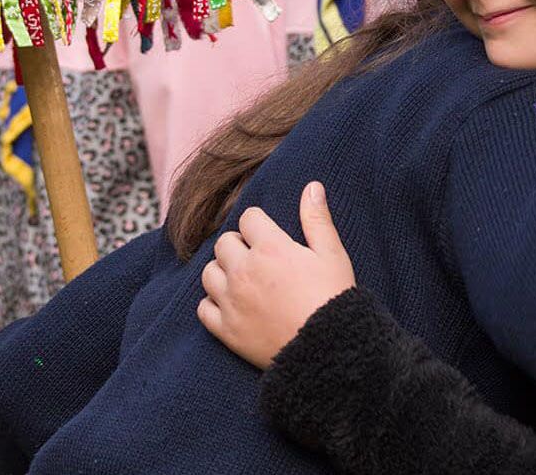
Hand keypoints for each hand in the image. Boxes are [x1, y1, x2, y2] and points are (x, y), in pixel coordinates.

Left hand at [197, 181, 355, 369]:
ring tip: (243, 278)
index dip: (259, 223)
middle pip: (224, 243)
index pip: (249, 218)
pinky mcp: (225, 330)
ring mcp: (231, 301)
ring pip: (208, 273)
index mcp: (270, 248)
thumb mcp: (332, 253)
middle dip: (238, 244)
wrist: (327, 349)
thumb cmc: (332, 297)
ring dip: (223, 271)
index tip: (270, 234)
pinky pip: (203, 308)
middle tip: (257, 256)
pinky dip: (213, 303)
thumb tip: (312, 186)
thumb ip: (317, 218)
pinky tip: (232, 304)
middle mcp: (244, 271)